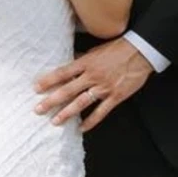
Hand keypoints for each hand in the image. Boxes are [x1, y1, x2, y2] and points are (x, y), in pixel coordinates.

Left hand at [34, 38, 152, 130]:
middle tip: (38, 109)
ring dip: (67, 113)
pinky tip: (81, 128)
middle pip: (68, 90)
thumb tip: (69, 61)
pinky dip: (91, 121)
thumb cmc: (118, 49)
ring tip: (55, 122)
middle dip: (51, 101)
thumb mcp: (96, 50)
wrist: (141, 51)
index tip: (36, 88)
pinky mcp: (115, 96)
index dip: (48, 81)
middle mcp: (92, 76)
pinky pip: (101, 112)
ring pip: (81, 103)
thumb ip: (82, 59)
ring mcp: (104, 87)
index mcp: (86, 63)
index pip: (63, 73)